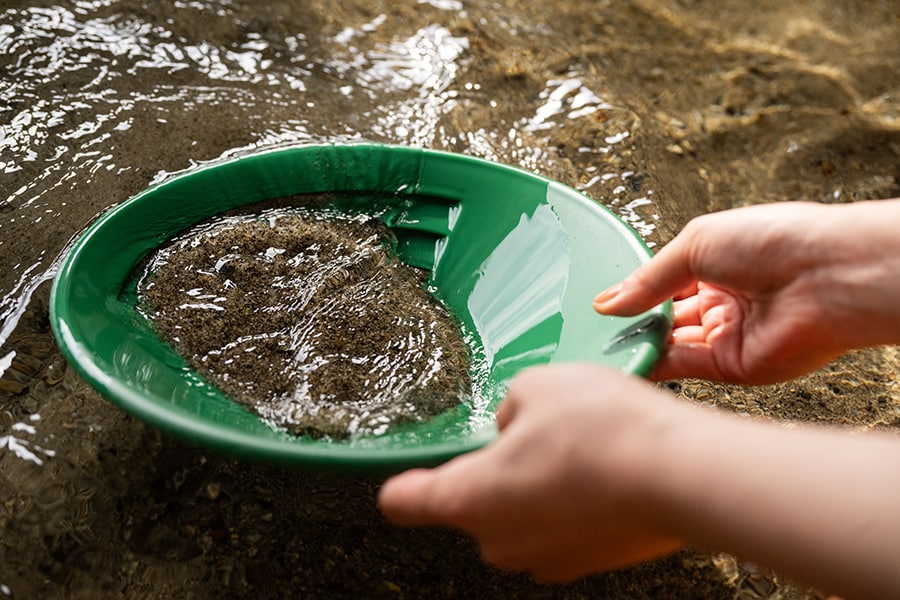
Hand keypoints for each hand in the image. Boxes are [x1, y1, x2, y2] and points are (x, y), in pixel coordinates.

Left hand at [378, 364, 684, 581]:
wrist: (682, 474)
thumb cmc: (602, 430)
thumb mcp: (535, 386)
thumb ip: (509, 406)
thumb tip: (515, 424)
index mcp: (467, 498)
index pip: (404, 501)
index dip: (405, 484)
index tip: (406, 476)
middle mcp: (500, 541)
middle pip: (475, 503)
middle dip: (498, 468)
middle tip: (534, 432)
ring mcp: (548, 558)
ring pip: (525, 512)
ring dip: (541, 482)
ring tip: (580, 445)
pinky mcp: (592, 561)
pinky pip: (567, 522)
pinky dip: (578, 497)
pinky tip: (605, 465)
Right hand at [594, 199, 899, 383]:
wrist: (826, 277)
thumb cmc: (775, 242)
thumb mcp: (695, 244)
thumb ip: (649, 279)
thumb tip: (608, 302)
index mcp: (716, 264)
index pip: (664, 284)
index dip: (633, 292)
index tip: (600, 304)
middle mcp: (721, 301)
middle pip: (664, 317)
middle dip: (632, 322)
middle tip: (594, 328)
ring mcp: (726, 334)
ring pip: (669, 344)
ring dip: (638, 344)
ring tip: (601, 344)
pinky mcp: (731, 365)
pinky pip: (683, 367)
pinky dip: (654, 365)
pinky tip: (626, 360)